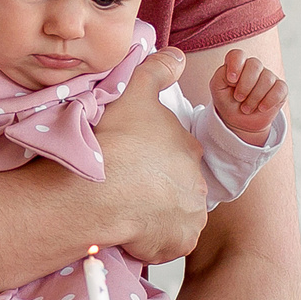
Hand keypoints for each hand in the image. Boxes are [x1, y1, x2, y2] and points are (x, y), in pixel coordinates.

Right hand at [93, 48, 208, 263]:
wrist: (102, 191)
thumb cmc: (117, 140)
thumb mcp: (135, 93)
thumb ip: (157, 71)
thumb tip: (178, 55)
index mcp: (188, 148)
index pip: (176, 153)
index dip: (153, 157)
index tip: (131, 161)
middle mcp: (198, 183)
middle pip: (178, 186)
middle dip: (158, 189)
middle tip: (127, 188)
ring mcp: (191, 216)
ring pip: (175, 216)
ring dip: (157, 216)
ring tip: (127, 213)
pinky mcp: (179, 244)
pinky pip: (168, 244)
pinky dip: (153, 242)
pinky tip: (131, 232)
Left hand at [210, 49, 288, 141]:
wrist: (240, 122)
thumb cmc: (228, 102)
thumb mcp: (217, 90)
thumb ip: (220, 76)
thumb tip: (234, 74)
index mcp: (237, 64)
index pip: (238, 54)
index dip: (235, 64)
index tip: (231, 80)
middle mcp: (254, 67)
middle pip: (255, 64)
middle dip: (245, 85)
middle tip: (239, 98)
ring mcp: (268, 77)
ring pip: (267, 79)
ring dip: (254, 98)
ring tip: (246, 108)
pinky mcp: (280, 88)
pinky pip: (280, 89)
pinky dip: (269, 101)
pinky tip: (261, 108)